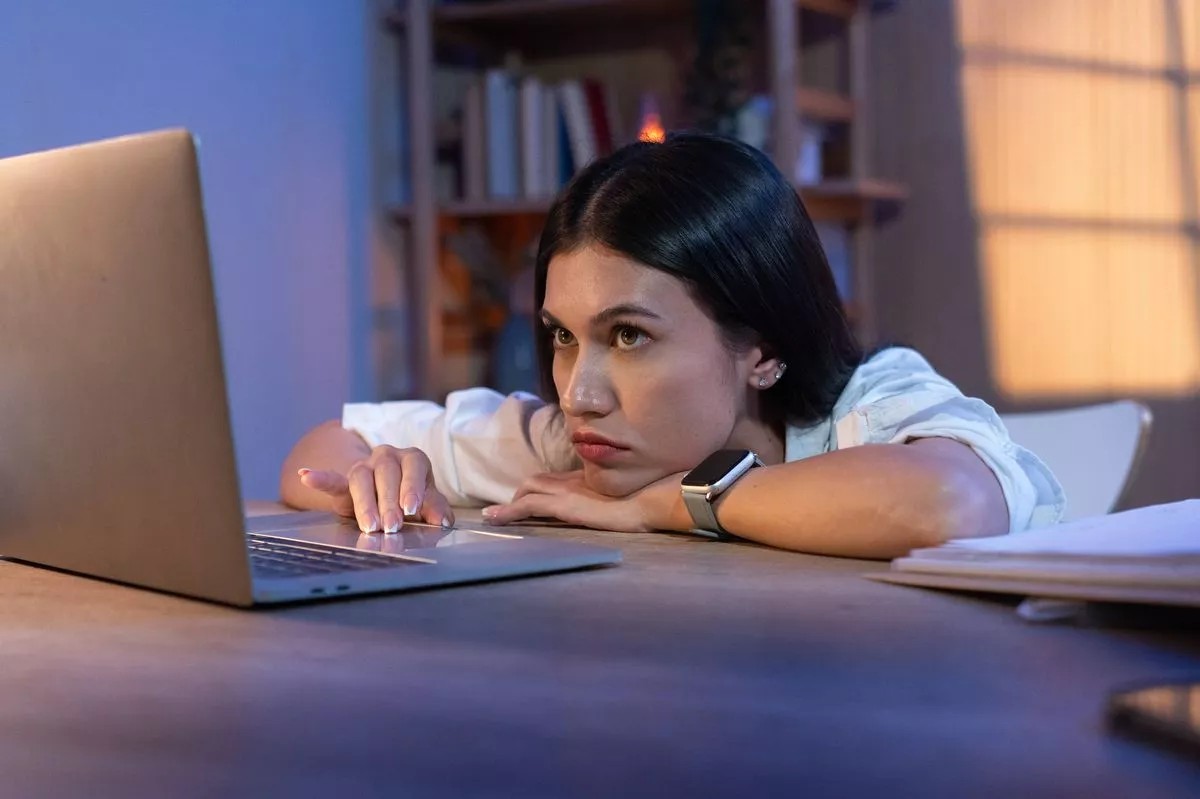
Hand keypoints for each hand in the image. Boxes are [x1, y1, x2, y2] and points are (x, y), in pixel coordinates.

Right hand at [297, 446, 453, 532]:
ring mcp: (364, 466)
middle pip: (386, 472)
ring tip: (370, 525)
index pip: (413, 466)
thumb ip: (435, 508)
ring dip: (366, 502)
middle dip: (389, 501)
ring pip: (361, 477)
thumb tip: (442, 521)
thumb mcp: (428, 502)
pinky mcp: (345, 481)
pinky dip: (319, 478)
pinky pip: (332, 478)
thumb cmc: (413, 497)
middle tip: (392, 526)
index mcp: (411, 459)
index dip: (412, 486)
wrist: (390, 495)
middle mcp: (387, 457)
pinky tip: (305, 475)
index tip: (411, 508)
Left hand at [481, 470, 687, 532]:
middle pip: (537, 481)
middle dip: (522, 493)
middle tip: (512, 509)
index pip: (554, 479)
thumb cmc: (644, 499)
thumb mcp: (624, 494)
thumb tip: (616, 503)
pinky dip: (508, 511)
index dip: (539, 487)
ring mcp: (566, 491)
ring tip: (496, 515)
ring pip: (528, 489)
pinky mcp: (562, 504)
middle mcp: (573, 480)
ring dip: (512, 503)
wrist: (647, 501)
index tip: (529, 497)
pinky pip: (528, 505)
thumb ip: (612, 494)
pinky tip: (495, 518)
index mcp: (586, 478)